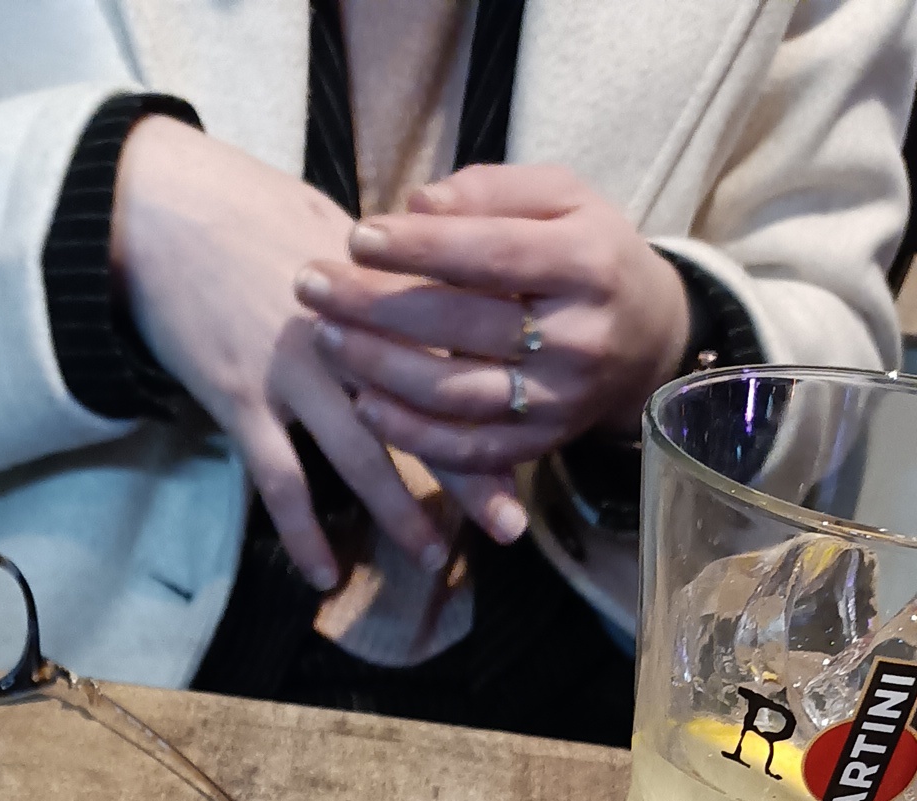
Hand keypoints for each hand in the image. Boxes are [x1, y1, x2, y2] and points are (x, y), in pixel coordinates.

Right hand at [111, 119, 527, 587]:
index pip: (453, 352)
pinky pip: (280, 480)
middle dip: (472, 473)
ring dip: (399, 510)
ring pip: (361, 452)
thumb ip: (385, 273)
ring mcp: (295, 371)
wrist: (164, 211)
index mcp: (378, 290)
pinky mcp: (243, 399)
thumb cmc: (245, 213)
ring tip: (433, 557)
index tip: (539, 439)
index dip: (497, 400)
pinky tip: (323, 574)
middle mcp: (348, 334)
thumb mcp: (332, 228)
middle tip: (510, 524)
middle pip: (425, 410)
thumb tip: (434, 292)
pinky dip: (303, 531)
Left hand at [295, 163, 691, 473]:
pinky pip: (467, 450)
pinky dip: (410, 434)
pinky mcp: (541, 445)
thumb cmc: (589, 253)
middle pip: (460, 325)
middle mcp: (577, 338)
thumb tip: (418, 205)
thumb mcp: (562, 198)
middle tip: (310, 285)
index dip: (418, 249)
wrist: (648, 338)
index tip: (356, 237)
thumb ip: (492, 192)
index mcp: (585, 264)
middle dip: (375, 305)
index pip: (490, 256)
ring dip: (379, 369)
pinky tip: (363, 406)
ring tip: (326, 338)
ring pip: (454, 394)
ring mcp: (558, 400)